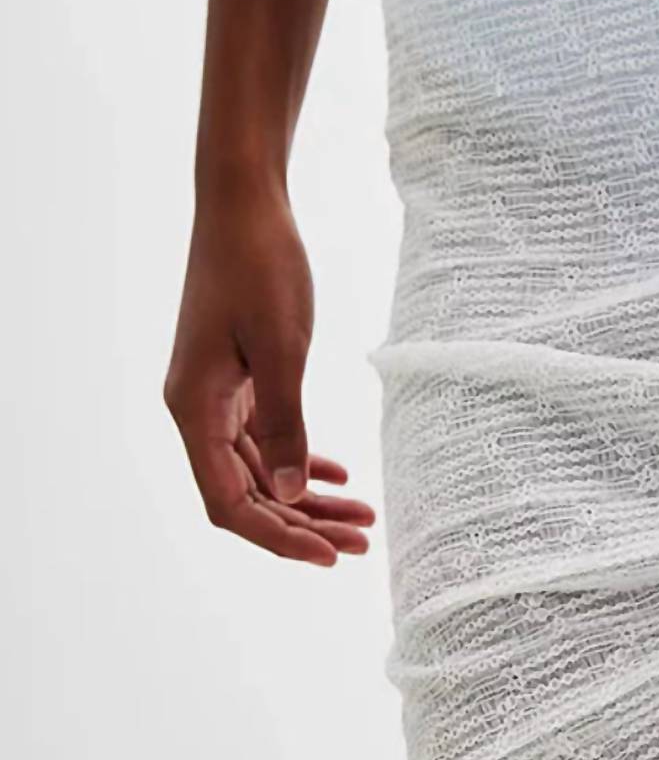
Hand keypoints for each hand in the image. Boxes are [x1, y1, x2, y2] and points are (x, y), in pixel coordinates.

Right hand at [164, 183, 374, 564]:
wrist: (243, 204)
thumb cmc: (260, 265)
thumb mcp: (282, 348)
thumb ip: (287, 423)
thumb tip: (294, 496)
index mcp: (194, 409)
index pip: (229, 502)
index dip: (278, 537)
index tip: (329, 555)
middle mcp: (196, 409)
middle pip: (246, 494)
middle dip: (303, 524)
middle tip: (363, 542)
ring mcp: (214, 394)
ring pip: (260, 469)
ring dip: (307, 497)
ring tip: (363, 518)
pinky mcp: (235, 377)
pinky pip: (264, 437)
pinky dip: (299, 459)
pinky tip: (336, 474)